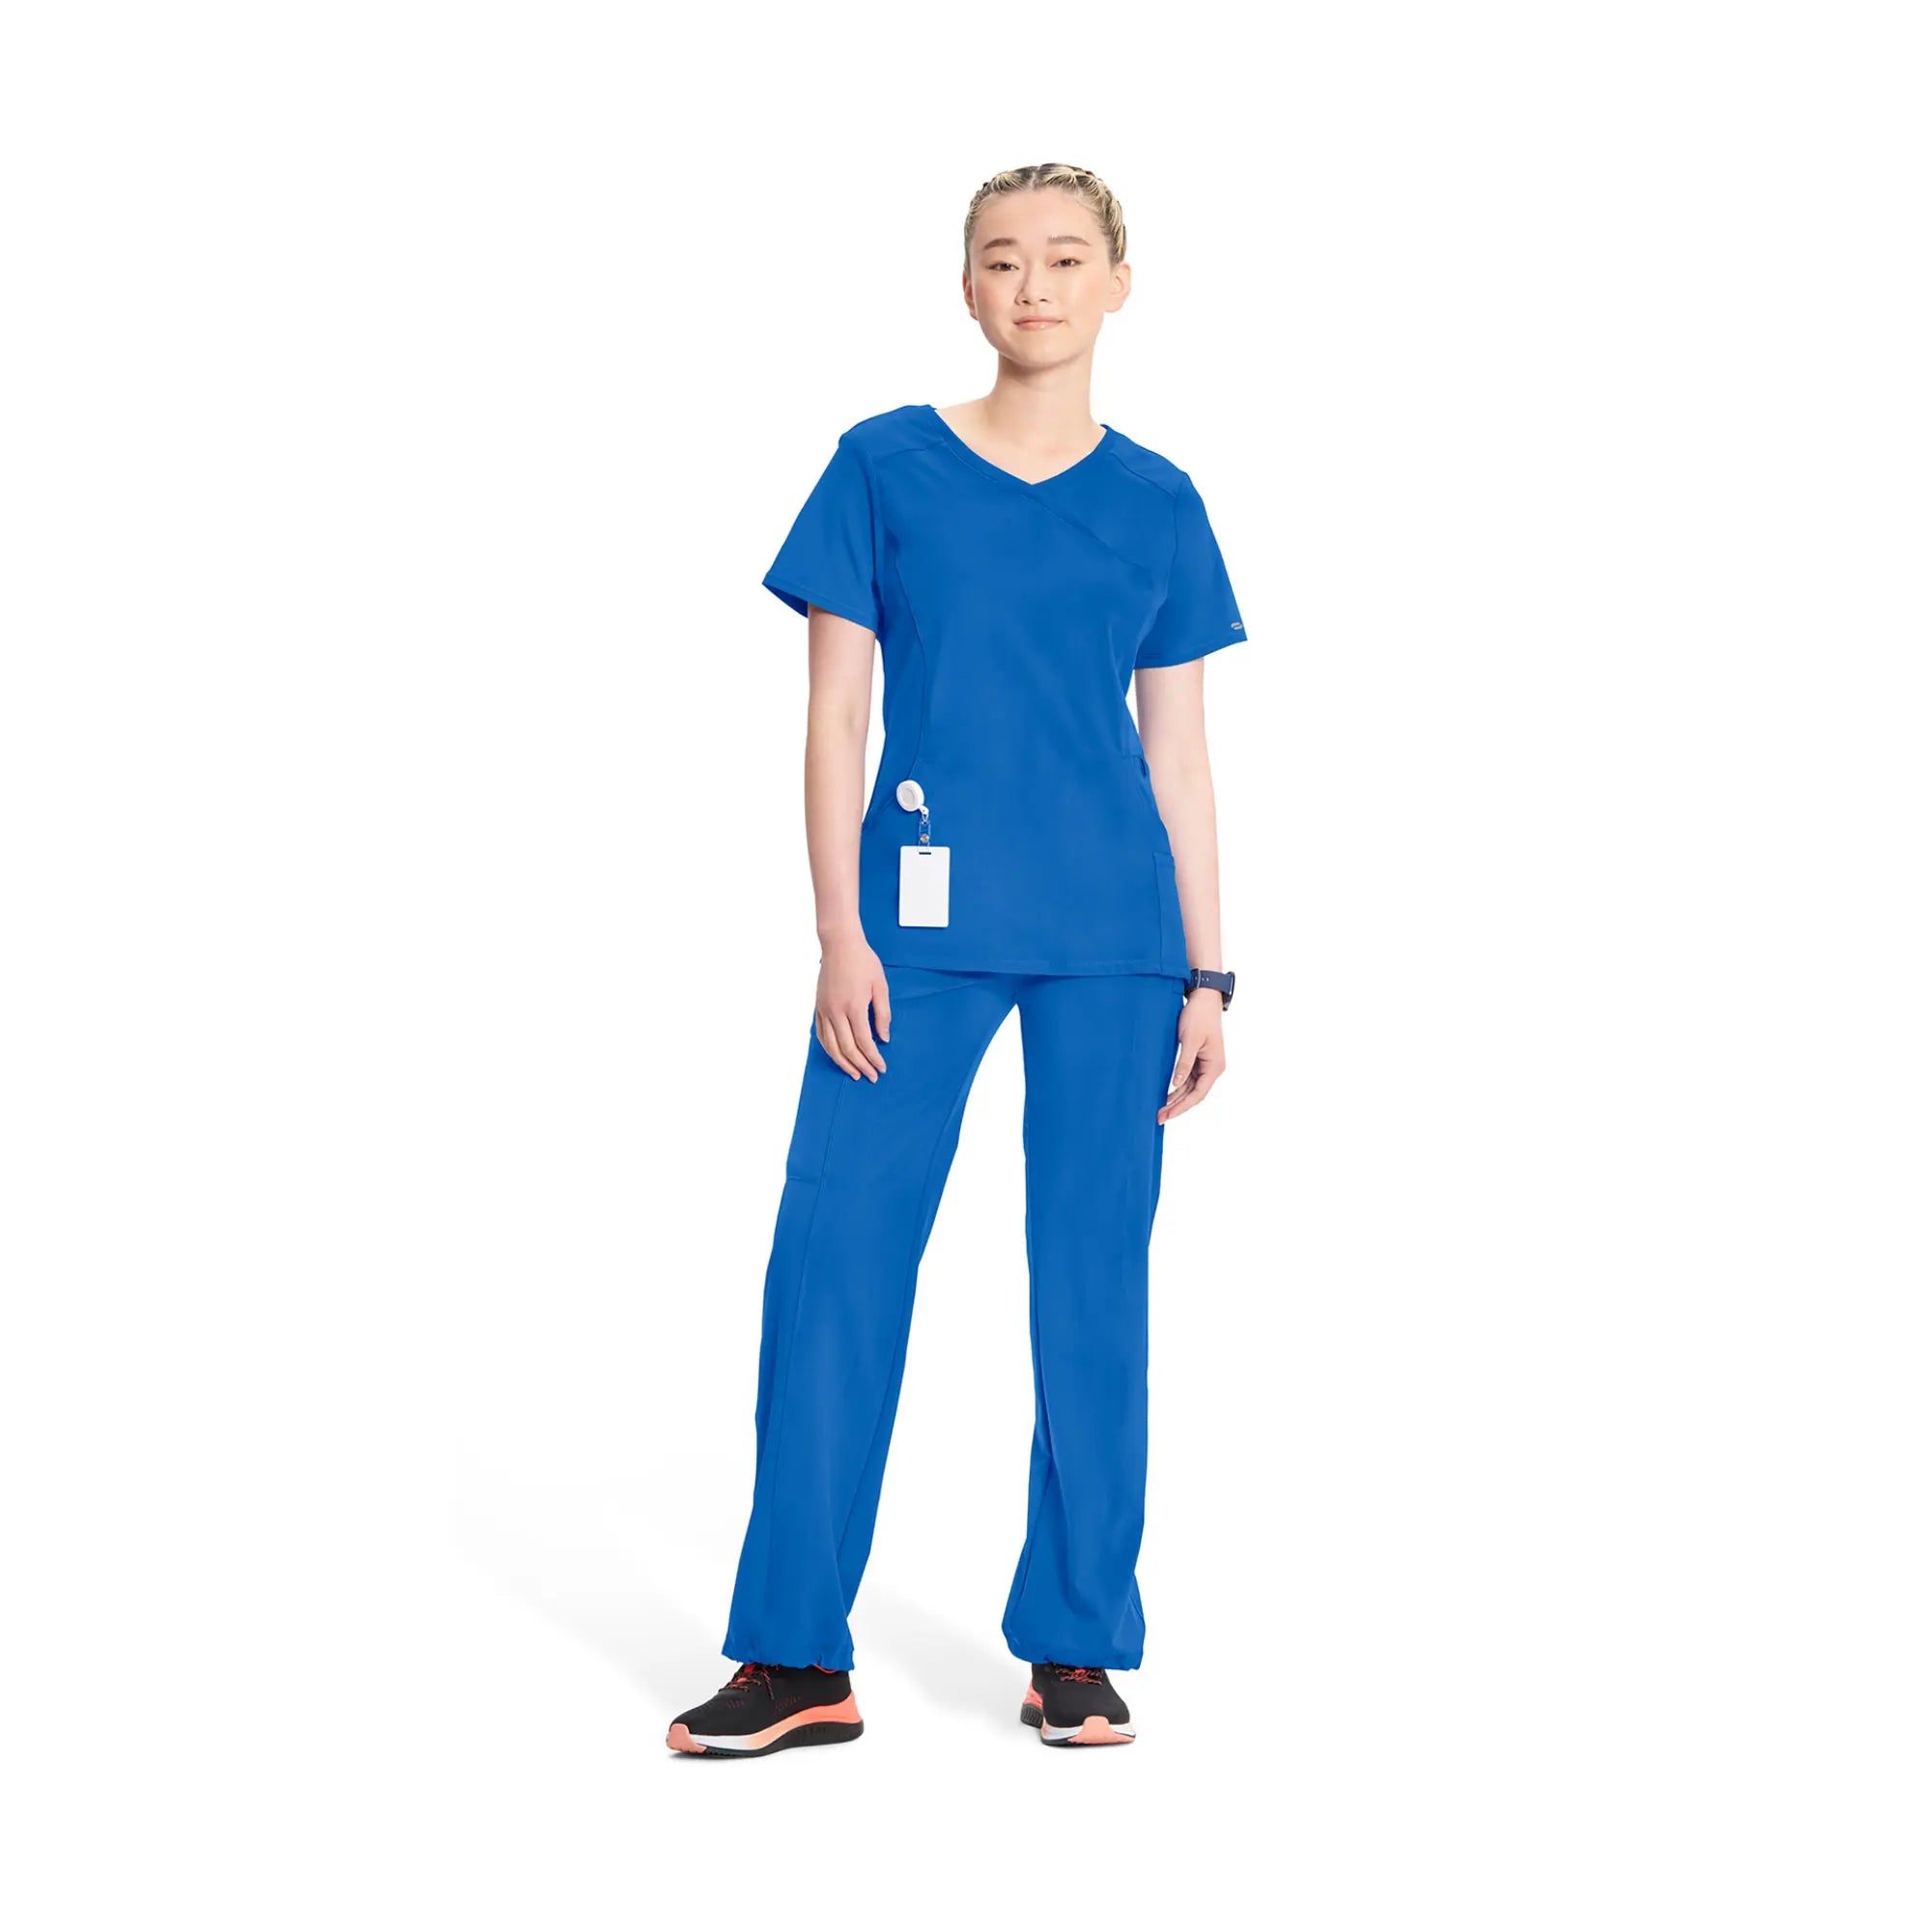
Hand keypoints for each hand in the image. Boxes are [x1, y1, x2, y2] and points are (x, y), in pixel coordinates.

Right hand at [815, 934, 890, 1080]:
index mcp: (854, 1006)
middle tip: (871, 1076)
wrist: (839, 944)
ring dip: (843, 1063)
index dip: (873, 1058)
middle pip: (847, 1048)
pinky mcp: (818, 1007)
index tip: (881, 1068)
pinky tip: (837, 1056)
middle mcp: (836, 1011)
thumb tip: (884, 1038)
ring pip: (831, 1046)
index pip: (864, 1042)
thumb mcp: (880, 986)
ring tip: (854, 1073)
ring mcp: (824, 1010)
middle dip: (860, 1065)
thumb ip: (883, 1014)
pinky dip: (829, 1049)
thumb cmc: (863, 961)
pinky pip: (821, 1035)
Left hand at [1159, 988, 1225, 1121]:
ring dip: (1176, 1098)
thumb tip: (1176, 1084)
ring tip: (1160, 1109)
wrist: (1204, 998)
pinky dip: (1178, 1087)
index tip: (1167, 1115)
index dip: (1182, 1107)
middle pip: (1194, 1094)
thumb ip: (1184, 1063)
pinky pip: (1188, 1078)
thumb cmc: (1199, 1016)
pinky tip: (1166, 1094)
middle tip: (1159, 1117)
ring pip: (1190, 1088)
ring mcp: (1206, 1064)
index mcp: (1214, 1066)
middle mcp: (1212, 1068)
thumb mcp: (1190, 1040)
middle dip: (1177, 1106)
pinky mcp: (1198, 1058)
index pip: (1197, 1094)